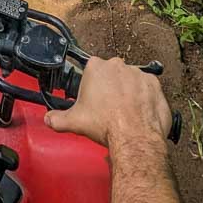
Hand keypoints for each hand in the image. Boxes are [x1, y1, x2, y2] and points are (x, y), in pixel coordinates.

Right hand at [44, 56, 171, 148]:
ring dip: (128, 92)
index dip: (91, 85)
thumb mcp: (74, 122)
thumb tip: (49, 119)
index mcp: (96, 67)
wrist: (134, 137)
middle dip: (110, 87)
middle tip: (108, 107)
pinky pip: (147, 88)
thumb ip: (57, 118)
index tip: (93, 98)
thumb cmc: (106, 125)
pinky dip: (145, 98)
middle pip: (111, 73)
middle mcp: (117, 65)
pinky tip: (139, 112)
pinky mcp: (154, 84)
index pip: (91, 70)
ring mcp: (138, 73)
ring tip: (125, 112)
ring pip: (130, 80)